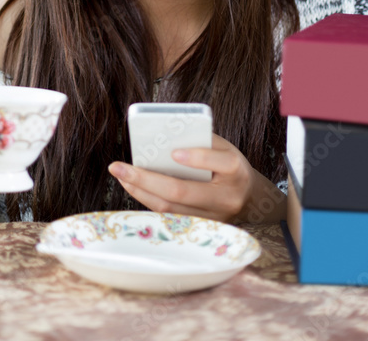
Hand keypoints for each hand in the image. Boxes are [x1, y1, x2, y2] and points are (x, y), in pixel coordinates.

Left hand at [108, 133, 286, 223]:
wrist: (250, 199)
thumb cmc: (228, 166)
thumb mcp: (224, 148)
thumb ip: (200, 142)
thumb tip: (164, 138)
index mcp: (236, 171)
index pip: (218, 162)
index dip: (196, 158)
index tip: (173, 152)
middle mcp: (227, 198)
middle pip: (182, 192)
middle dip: (146, 178)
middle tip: (118, 166)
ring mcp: (214, 219)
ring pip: (171, 208)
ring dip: (140, 191)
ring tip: (121, 175)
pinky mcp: (201, 229)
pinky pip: (170, 216)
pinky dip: (148, 201)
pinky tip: (133, 187)